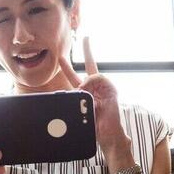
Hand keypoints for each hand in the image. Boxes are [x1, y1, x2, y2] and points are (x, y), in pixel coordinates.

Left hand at [57, 37, 131, 159]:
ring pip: (92, 74)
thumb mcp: (78, 113)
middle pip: (90, 65)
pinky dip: (93, 82)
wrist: (108, 135)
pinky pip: (99, 78)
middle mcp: (95, 87)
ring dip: (86, 83)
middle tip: (85, 37)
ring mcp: (104, 87)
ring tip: (85, 93)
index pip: (75, 76)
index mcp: (86, 92)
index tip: (61, 57)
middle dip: (88, 50)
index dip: (67, 67)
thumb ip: (73, 101)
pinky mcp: (111, 89)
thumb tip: (68, 94)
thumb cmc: (94, 127)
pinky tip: (90, 90)